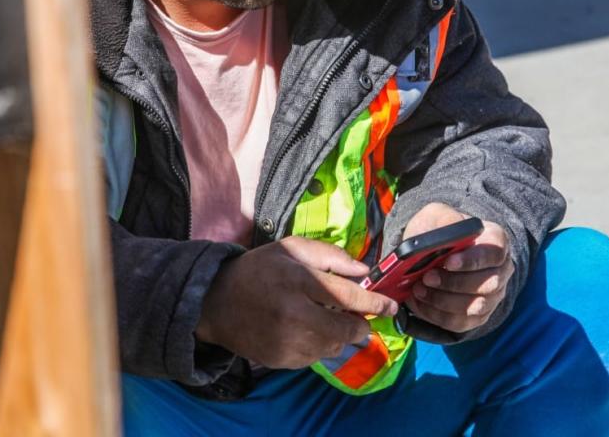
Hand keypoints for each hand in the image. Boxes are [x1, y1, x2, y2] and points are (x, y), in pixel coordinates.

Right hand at [196, 237, 397, 369]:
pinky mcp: (279, 360)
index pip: (347, 297)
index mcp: (298, 281)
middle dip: (359, 325)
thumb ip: (330, 256)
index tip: (391, 307)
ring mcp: (285, 341)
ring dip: (338, 336)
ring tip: (324, 320)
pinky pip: (314, 358)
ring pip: (332, 347)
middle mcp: (293, 314)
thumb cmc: (259, 269)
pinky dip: (319, 346)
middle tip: (359, 318)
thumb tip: (364, 271)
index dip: (374, 303)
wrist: (217, 302)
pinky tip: (306, 331)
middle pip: (345, 330)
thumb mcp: (292, 249)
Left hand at [402, 203, 513, 333]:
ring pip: (475, 307)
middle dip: (453, 283)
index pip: (495, 253)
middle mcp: (501, 270)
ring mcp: (493, 295)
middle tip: (426, 277)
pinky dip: (437, 315)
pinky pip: (462, 322)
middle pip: (488, 284)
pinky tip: (420, 303)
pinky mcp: (478, 315)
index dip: (473, 260)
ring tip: (418, 290)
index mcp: (496, 241)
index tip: (448, 261)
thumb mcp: (438, 215)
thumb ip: (443, 220)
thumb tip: (447, 233)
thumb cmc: (439, 230)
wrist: (435, 250)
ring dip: (443, 301)